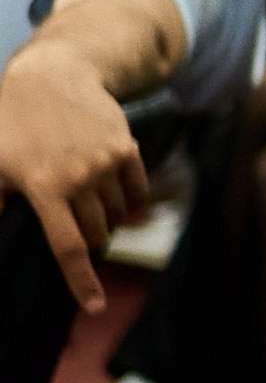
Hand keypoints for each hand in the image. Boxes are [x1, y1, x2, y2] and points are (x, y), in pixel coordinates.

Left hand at [0, 40, 150, 312]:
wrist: (51, 75)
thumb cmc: (10, 122)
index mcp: (43, 187)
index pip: (68, 247)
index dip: (81, 281)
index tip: (96, 307)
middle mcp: (79, 177)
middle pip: (96, 232)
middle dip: (88, 239)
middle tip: (74, 230)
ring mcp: (106, 162)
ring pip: (117, 213)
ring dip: (105, 219)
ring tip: (86, 207)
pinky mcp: (126, 148)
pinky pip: (136, 190)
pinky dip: (128, 201)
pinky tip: (111, 196)